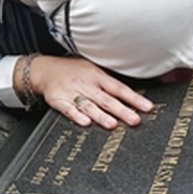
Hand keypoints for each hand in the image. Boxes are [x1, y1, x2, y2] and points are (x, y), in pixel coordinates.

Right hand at [28, 55, 154, 128]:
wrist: (45, 69)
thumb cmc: (74, 71)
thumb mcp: (94, 69)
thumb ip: (110, 82)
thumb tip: (133, 94)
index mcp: (98, 76)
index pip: (119, 88)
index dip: (134, 98)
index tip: (147, 107)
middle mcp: (87, 84)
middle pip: (107, 99)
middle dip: (122, 110)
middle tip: (135, 120)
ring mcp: (72, 92)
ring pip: (89, 105)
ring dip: (101, 116)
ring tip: (112, 124)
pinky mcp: (59, 101)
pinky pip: (68, 109)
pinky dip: (76, 116)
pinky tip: (85, 122)